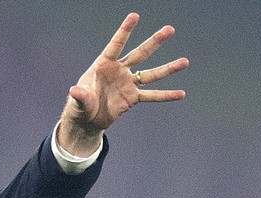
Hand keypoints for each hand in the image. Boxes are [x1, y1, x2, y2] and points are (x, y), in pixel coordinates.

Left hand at [58, 12, 188, 156]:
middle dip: (155, 42)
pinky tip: (181, 94)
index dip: (125, 31)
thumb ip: (80, 95)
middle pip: (140, 53)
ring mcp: (128, 83)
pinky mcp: (133, 98)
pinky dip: (166, 95)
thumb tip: (75, 91)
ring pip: (151, 73)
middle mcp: (119, 70)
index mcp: (104, 64)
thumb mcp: (78, 100)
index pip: (116, 44)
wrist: (88, 118)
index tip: (135, 16)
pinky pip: (152, 95)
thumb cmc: (80, 104)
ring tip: (185, 61)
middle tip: (170, 29)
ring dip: (168, 68)